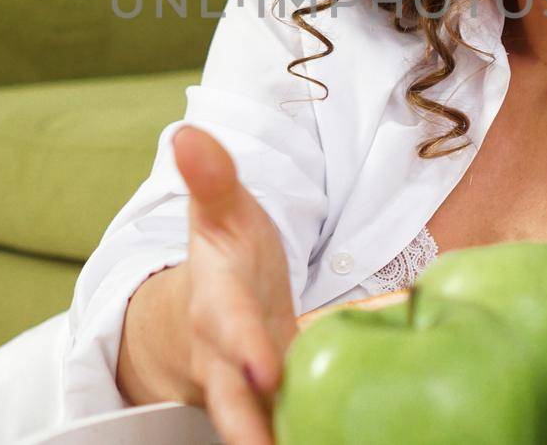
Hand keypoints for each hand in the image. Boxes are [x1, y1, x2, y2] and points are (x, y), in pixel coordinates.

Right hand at [173, 125, 298, 444]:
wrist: (206, 312)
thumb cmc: (226, 257)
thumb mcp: (221, 214)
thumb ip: (212, 178)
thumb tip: (189, 132)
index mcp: (216, 305)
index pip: (228, 324)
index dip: (244, 344)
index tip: (266, 367)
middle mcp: (226, 359)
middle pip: (232, 403)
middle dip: (250, 429)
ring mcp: (250, 393)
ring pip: (258, 429)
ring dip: (282, 442)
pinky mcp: (274, 412)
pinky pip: (289, 432)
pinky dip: (312, 440)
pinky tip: (357, 444)